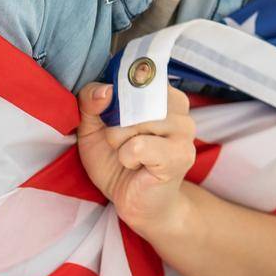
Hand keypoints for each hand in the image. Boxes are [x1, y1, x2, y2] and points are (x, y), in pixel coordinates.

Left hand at [76, 81, 197, 236]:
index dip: (115, 88)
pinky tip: (135, 166)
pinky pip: (138, 146)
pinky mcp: (180, 155)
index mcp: (160, 93)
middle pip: (134, 95)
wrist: (139, 204)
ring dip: (118, 140)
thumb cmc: (117, 162)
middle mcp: (179, 106)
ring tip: (126, 154)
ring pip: (136, 120)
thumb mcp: (92, 129)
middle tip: (116, 140)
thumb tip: (105, 89)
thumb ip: (91, 102)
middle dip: (113, 121)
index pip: (137, 71)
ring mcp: (184, 130)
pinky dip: (126, 158)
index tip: (108, 108)